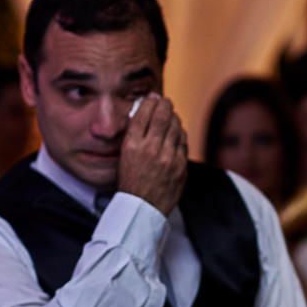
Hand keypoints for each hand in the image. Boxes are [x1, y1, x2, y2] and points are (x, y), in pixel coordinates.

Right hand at [117, 93, 187, 214]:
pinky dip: (180, 134)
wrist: (142, 209)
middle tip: (165, 101)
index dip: (151, 101)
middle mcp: (150, 149)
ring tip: (171, 115)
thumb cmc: (130, 182)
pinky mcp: (181, 167)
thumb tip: (144, 112)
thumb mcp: (123, 156)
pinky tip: (176, 133)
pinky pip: (183, 142)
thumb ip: (134, 135)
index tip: (153, 97)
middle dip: (165, 104)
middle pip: (163, 116)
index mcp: (132, 146)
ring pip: (176, 127)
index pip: (144, 113)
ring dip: (174, 118)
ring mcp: (168, 158)